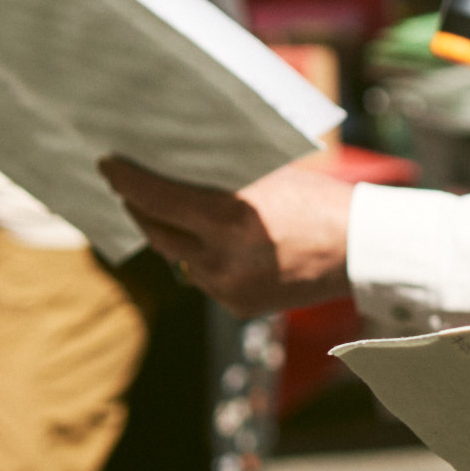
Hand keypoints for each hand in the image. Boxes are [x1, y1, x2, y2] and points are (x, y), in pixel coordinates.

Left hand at [100, 155, 354, 314]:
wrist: (362, 249)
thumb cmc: (319, 201)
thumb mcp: (267, 179)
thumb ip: (221, 179)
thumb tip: (174, 164)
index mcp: (230, 218)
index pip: (157, 199)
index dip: (126, 182)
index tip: (106, 166)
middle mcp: (223, 259)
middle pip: (157, 233)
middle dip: (138, 209)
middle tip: (125, 189)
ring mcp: (229, 288)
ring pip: (180, 260)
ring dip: (171, 236)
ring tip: (164, 214)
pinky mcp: (239, 306)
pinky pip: (205, 279)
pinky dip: (203, 260)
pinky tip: (211, 244)